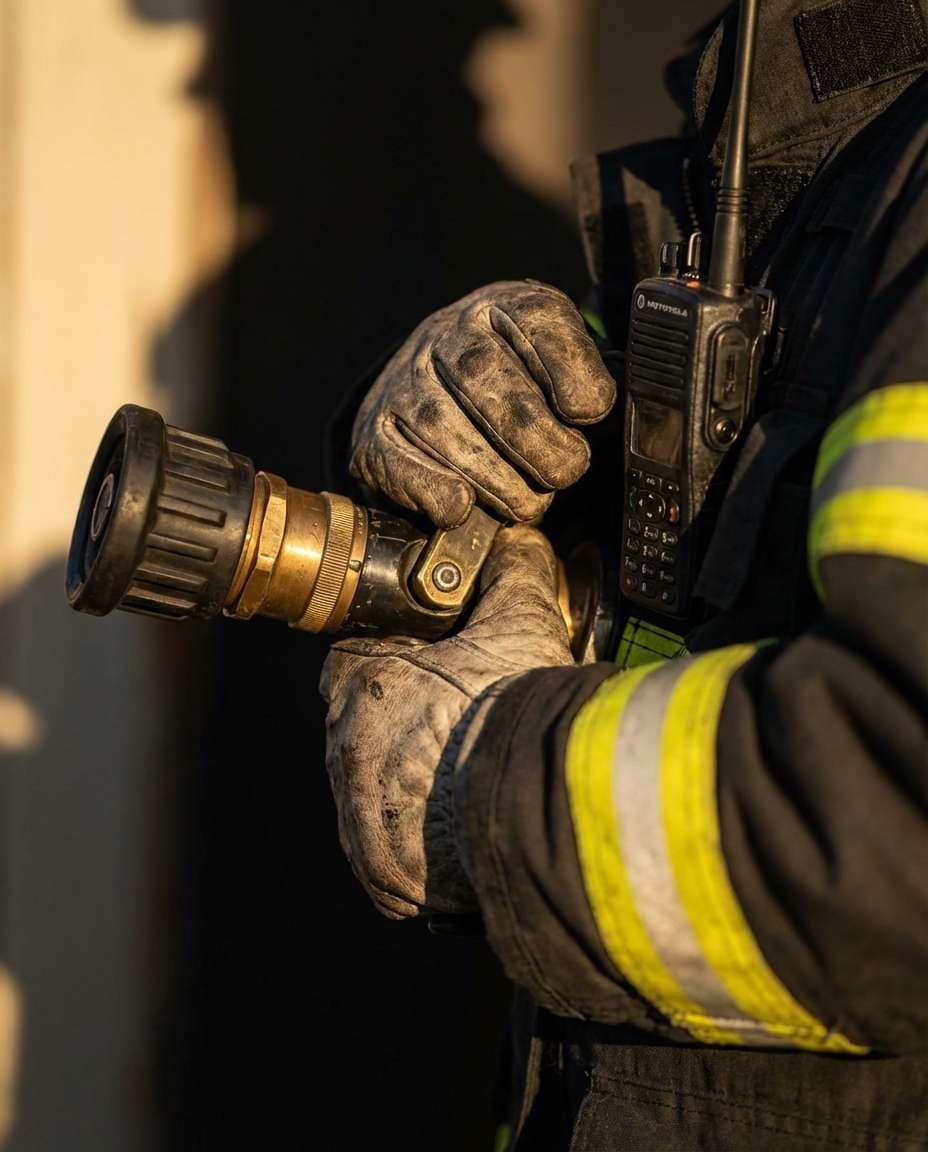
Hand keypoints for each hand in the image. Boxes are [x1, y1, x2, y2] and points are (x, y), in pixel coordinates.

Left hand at [320, 526, 572, 918]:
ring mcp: (361, 816)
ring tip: (456, 786)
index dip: (389, 661)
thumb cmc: (516, 710)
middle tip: (449, 729)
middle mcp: (349, 750)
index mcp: (364, 683)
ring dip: (402, 791)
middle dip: (395, 727)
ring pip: (367, 795)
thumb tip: (515, 543)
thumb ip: (511, 570)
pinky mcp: (385, 872)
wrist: (533, 801)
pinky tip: (453, 836)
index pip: (351, 662)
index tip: (421, 669)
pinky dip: (414, 850)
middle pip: (358, 729)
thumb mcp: (521, 617)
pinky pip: (386, 859)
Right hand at [350, 281, 614, 528]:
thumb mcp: (555, 366)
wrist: (426, 390)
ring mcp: (404, 383)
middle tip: (565, 471)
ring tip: (527, 502)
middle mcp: (446, 336)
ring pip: (445, 430)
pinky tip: (462, 506)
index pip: (538, 322)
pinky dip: (434, 490)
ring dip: (497, 480)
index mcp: (503, 308)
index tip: (589, 412)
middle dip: (537, 440)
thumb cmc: (510, 386)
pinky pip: (401, 462)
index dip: (571, 371)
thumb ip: (585, 385)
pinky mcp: (375, 432)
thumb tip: (610, 419)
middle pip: (487, 381)